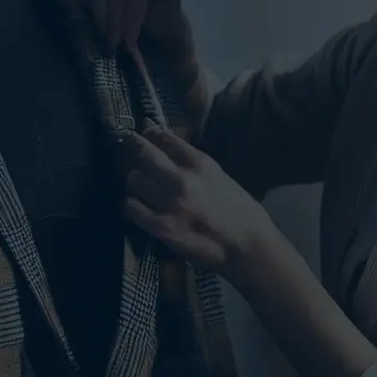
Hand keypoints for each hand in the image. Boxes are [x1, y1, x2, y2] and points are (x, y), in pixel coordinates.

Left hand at [120, 125, 277, 282]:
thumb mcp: (221, 176)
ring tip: (139, 185)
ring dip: (134, 181)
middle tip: (129, 144)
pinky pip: (132, 208)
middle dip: (133, 146)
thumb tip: (172, 149)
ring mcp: (170, 203)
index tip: (144, 130)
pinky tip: (136, 207)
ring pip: (134, 180)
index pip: (166, 138)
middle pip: (144, 153)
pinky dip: (131, 205)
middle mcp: (182, 179)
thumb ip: (195, 163)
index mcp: (201, 164)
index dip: (151, 131)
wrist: (247, 247)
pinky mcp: (161, 227)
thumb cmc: (241, 211)